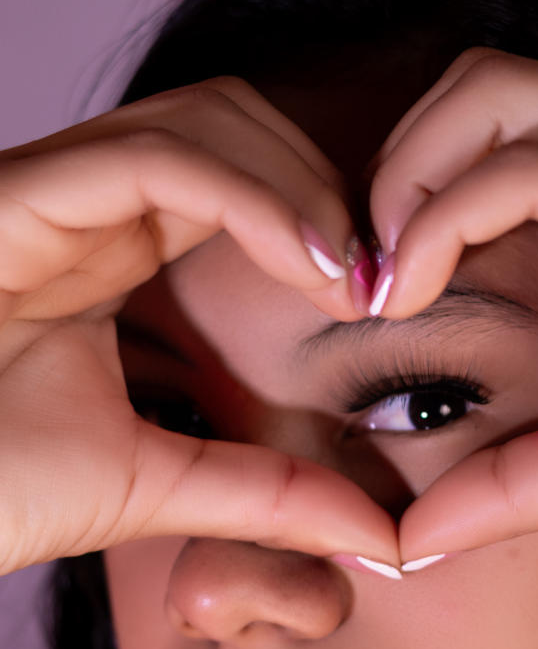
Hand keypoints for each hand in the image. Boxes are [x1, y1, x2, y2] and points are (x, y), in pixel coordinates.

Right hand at [0, 79, 398, 575]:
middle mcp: (83, 203)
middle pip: (236, 121)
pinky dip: (254, 198)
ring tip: (354, 281)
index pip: (243, 173)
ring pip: (206, 118)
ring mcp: (48, 191)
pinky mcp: (18, 198)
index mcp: (111, 249)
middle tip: (388, 278)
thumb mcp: (159, 488)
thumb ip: (266, 497)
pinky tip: (313, 270)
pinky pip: (155, 159)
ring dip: (303, 186)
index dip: (328, 215)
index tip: (390, 298)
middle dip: (328, 185)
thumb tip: (376, 531)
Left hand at [368, 49, 537, 559]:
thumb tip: (417, 533)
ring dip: (407, 179)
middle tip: (362, 276)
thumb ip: (521, 482)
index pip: (495, 131)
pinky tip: (413, 292)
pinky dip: (448, 214)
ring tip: (382, 285)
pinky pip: (535, 166)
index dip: (412, 196)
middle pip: (478, 84)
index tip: (374, 298)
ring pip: (493, 95)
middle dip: (394, 166)